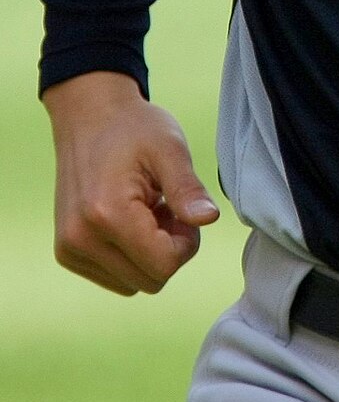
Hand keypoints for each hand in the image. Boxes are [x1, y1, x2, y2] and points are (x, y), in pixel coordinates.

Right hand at [43, 71, 219, 294]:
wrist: (89, 117)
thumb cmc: (133, 128)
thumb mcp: (170, 148)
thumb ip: (188, 188)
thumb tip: (208, 219)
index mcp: (108, 214)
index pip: (164, 265)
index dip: (186, 242)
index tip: (182, 209)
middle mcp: (81, 240)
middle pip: (150, 280)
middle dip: (169, 249)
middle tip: (168, 207)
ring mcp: (69, 249)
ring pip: (133, 284)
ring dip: (150, 255)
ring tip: (148, 211)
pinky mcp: (67, 253)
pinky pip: (114, 277)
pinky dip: (130, 256)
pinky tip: (131, 219)